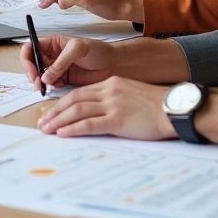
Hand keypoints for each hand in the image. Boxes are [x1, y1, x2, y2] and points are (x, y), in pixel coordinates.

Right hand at [19, 34, 119, 90]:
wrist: (114, 65)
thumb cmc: (98, 50)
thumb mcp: (78, 49)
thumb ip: (61, 62)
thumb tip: (45, 76)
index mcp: (52, 43)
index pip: (30, 47)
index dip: (27, 59)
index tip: (31, 71)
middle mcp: (52, 55)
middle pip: (32, 63)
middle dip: (31, 73)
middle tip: (37, 84)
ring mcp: (57, 68)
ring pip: (39, 75)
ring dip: (39, 82)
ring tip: (45, 88)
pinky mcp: (63, 80)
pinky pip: (50, 84)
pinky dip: (49, 87)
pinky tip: (57, 87)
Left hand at [36, 77, 174, 139]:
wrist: (174, 108)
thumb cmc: (156, 105)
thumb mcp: (131, 94)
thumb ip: (114, 99)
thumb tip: (99, 112)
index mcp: (111, 83)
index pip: (79, 92)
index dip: (62, 103)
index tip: (51, 111)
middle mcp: (108, 91)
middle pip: (73, 100)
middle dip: (55, 112)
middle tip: (42, 122)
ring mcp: (112, 105)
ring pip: (77, 111)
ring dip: (59, 121)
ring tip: (47, 129)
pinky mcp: (117, 120)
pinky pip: (89, 124)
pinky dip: (73, 129)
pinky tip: (63, 134)